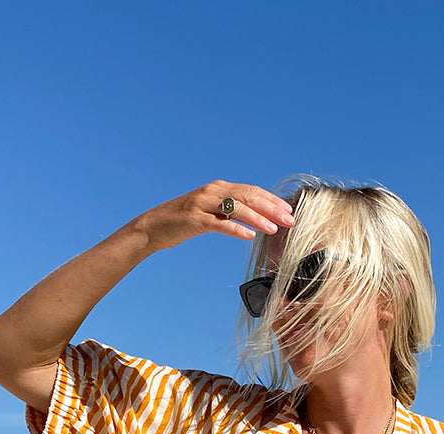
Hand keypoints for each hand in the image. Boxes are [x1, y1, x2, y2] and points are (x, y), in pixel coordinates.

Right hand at [135, 180, 294, 252]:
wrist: (153, 227)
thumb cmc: (183, 222)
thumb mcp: (210, 213)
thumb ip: (229, 211)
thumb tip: (253, 219)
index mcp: (219, 188)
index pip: (252, 191)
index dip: (272, 201)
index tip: (289, 212)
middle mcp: (213, 191)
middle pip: (249, 196)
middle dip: (272, 208)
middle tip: (290, 220)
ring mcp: (203, 204)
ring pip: (236, 208)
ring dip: (258, 218)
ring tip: (274, 229)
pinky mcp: (194, 220)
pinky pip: (219, 223)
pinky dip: (236, 229)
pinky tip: (249, 236)